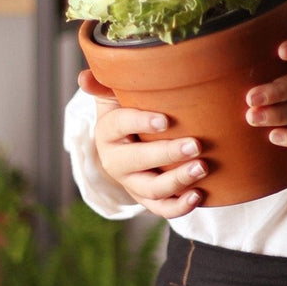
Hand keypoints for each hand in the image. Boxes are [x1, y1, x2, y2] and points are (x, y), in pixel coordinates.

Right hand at [82, 71, 207, 218]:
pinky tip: (198, 196)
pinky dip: (179, 206)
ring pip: (151, 188)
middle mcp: (115, 160)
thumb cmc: (129, 108)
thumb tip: (84, 77)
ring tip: (202, 167)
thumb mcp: (116, 95)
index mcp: (108, 130)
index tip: (166, 121)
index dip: (142, 122)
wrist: (129, 139)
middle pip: (138, 160)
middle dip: (168, 153)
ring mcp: (131, 182)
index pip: (122, 125)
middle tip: (196, 145)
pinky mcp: (146, 198)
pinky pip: (160, 208)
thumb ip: (105, 85)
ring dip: (178, 180)